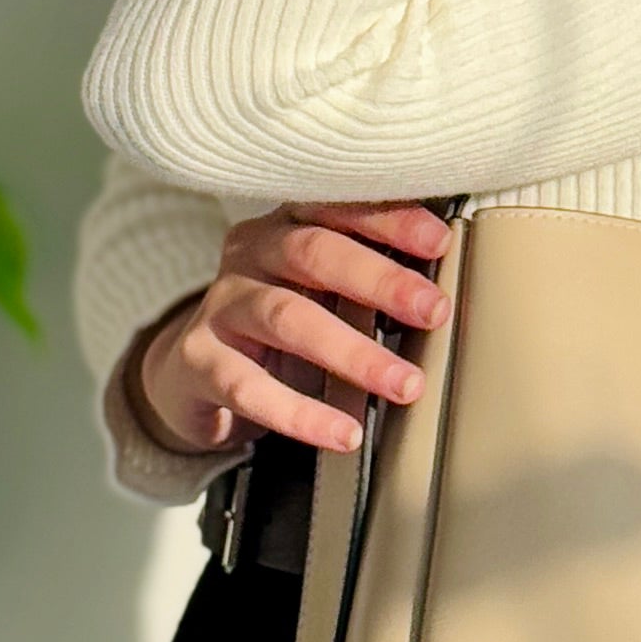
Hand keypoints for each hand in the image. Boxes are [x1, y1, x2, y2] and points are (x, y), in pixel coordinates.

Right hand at [138, 200, 453, 456]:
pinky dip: (302, 413)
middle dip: (381, 281)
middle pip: (314, 253)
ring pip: (288, 317)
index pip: (339, 208)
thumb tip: (446, 297)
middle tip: (434, 312)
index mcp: (288, 224)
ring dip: (353, 352)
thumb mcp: (321, 291)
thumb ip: (370, 282)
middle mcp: (251, 253)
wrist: (194, 370)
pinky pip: (250, 386)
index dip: (390, 220)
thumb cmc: (281, 324)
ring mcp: (220, 304)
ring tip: (404, 385)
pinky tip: (344, 433)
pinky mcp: (197, 359)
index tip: (441, 241)